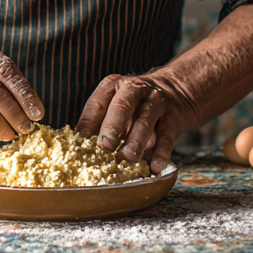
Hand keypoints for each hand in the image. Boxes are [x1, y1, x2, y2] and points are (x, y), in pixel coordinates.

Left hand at [77, 73, 198, 172]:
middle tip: (105, 147)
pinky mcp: (172, 117)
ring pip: (145, 121)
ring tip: (129, 157)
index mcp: (113, 86)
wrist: (175, 91)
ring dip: (136, 140)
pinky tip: (156, 166)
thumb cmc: (135, 105)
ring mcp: (155, 102)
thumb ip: (98, 122)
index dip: (89, 122)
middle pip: (122, 107)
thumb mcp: (115, 104)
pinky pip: (167, 135)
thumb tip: (77, 148)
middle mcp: (134, 90)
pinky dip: (162, 152)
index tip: (81, 141)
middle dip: (112, 127)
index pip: (97, 103)